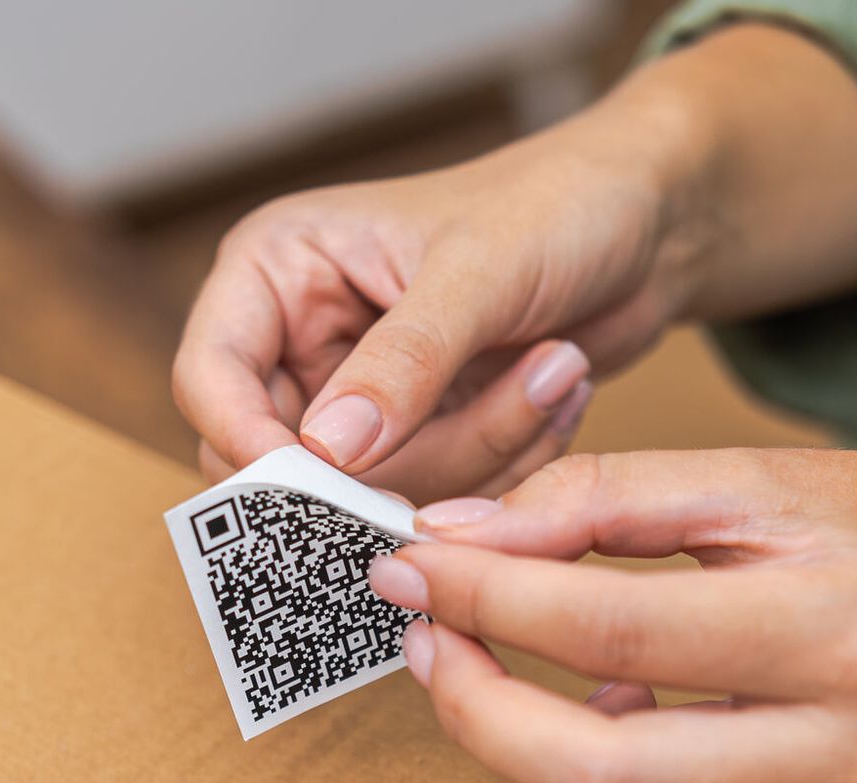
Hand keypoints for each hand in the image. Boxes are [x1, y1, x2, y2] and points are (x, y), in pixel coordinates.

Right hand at [172, 129, 673, 503]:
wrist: (646, 225)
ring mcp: (360, 402)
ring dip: (482, 451)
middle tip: (495, 418)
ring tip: (553, 370)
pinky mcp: (420, 444)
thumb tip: (327, 452)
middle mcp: (300, 341)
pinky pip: (437, 502)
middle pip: (289, 465)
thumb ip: (403, 363)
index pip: (210, 379)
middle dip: (404, 460)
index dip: (252, 446)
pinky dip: (507, 466)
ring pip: (374, 495)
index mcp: (276, 271)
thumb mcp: (478, 273)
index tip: (332, 488)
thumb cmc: (556, 206)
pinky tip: (553, 393)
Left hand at [365, 450, 856, 782]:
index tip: (411, 566)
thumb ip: (602, 499)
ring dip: (522, 772)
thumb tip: (456, 537)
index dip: (483, 598)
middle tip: (428, 640)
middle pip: (599, 779)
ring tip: (511, 683)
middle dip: (473, 710)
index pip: (609, 627)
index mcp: (851, 632)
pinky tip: (616, 730)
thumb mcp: (765, 479)